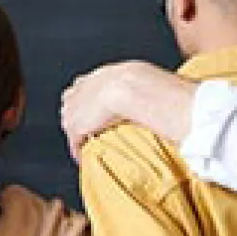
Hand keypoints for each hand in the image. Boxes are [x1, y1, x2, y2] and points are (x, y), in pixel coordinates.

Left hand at [61, 61, 193, 159]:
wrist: (132, 88)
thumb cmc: (144, 82)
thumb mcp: (142, 76)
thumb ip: (142, 84)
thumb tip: (165, 89)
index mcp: (96, 76)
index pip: (83, 88)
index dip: (88, 100)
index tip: (93, 110)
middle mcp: (81, 90)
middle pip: (72, 105)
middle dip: (78, 116)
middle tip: (89, 130)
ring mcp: (75, 108)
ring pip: (72, 124)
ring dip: (79, 135)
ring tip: (87, 146)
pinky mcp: (76, 126)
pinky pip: (75, 143)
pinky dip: (79, 152)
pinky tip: (84, 159)